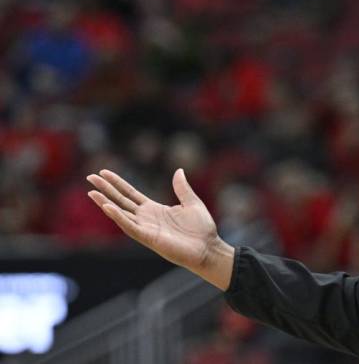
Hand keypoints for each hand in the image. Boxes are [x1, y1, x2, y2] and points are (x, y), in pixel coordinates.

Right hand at [86, 168, 233, 289]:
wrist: (209, 248)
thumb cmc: (202, 229)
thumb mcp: (192, 203)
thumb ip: (182, 188)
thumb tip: (178, 171)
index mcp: (154, 209)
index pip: (130, 194)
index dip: (117, 183)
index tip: (104, 172)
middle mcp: (146, 218)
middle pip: (121, 201)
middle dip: (106, 190)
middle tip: (90, 177)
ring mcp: (146, 228)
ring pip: (120, 214)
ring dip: (106, 203)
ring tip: (92, 192)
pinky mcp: (148, 238)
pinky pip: (130, 226)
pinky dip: (118, 217)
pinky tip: (108, 207)